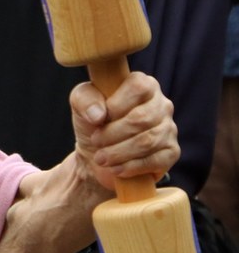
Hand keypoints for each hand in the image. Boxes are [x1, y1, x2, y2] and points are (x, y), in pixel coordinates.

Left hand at [69, 72, 178, 189]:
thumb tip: (98, 114)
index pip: (138, 88)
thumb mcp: (80, 104)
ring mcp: (169, 129)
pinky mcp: (171, 152)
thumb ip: (85, 99)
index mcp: (143, 84)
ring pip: (147, 141)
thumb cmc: (92, 122)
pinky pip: (155, 160)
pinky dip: (131, 166)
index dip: (116, 105)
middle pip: (141, 119)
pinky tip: (115, 168)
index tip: (98, 119)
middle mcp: (161, 104)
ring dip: (119, 152)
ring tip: (101, 158)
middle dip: (113, 134)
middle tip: (96, 141)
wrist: (97, 153)